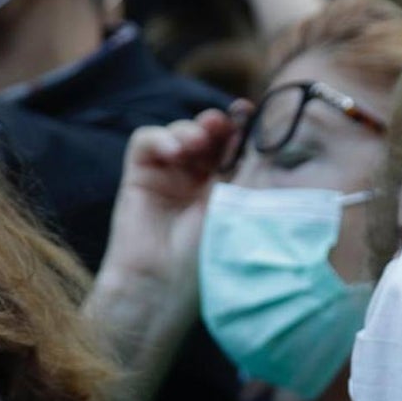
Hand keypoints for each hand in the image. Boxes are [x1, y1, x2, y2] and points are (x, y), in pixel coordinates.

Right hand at [99, 101, 251, 314]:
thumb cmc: (206, 259)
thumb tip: (262, 137)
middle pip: (209, 135)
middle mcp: (199, 181)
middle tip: (223, 124)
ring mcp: (169, 176)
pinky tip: (175, 151)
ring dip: (191, 129)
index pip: (235, 147)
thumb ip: (245, 174)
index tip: (251, 113)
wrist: (163, 287)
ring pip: (179, 132)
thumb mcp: (237, 212)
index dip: (242, 128)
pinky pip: (146, 141)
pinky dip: (161, 137)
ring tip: (198, 143)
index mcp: (229, 190)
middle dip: (217, 124)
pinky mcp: (139, 176)